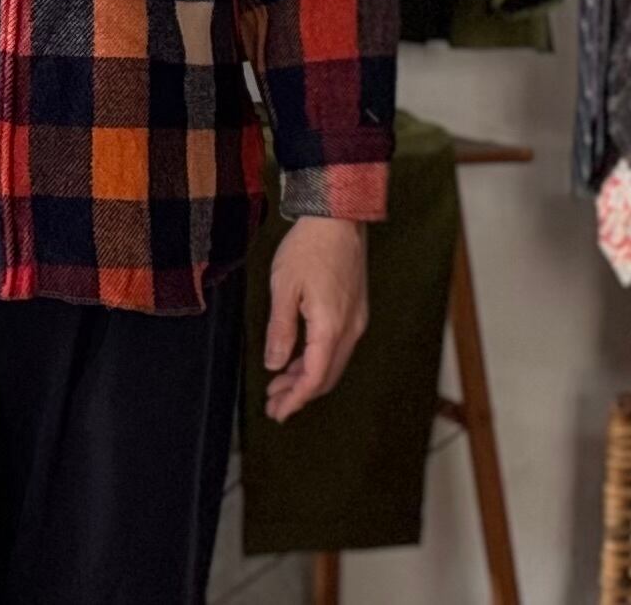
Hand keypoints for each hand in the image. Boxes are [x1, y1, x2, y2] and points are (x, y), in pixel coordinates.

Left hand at [262, 215, 367, 422]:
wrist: (338, 217)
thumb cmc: (310, 247)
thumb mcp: (284, 288)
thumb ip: (280, 330)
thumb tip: (275, 364)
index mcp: (331, 326)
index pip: (315, 377)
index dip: (295, 399)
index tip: (278, 413)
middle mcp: (350, 328)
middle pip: (327, 376)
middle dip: (299, 394)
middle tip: (274, 405)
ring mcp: (356, 319)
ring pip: (333, 362)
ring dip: (307, 377)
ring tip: (279, 385)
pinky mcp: (355, 310)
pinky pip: (337, 346)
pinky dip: (317, 360)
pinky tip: (298, 358)